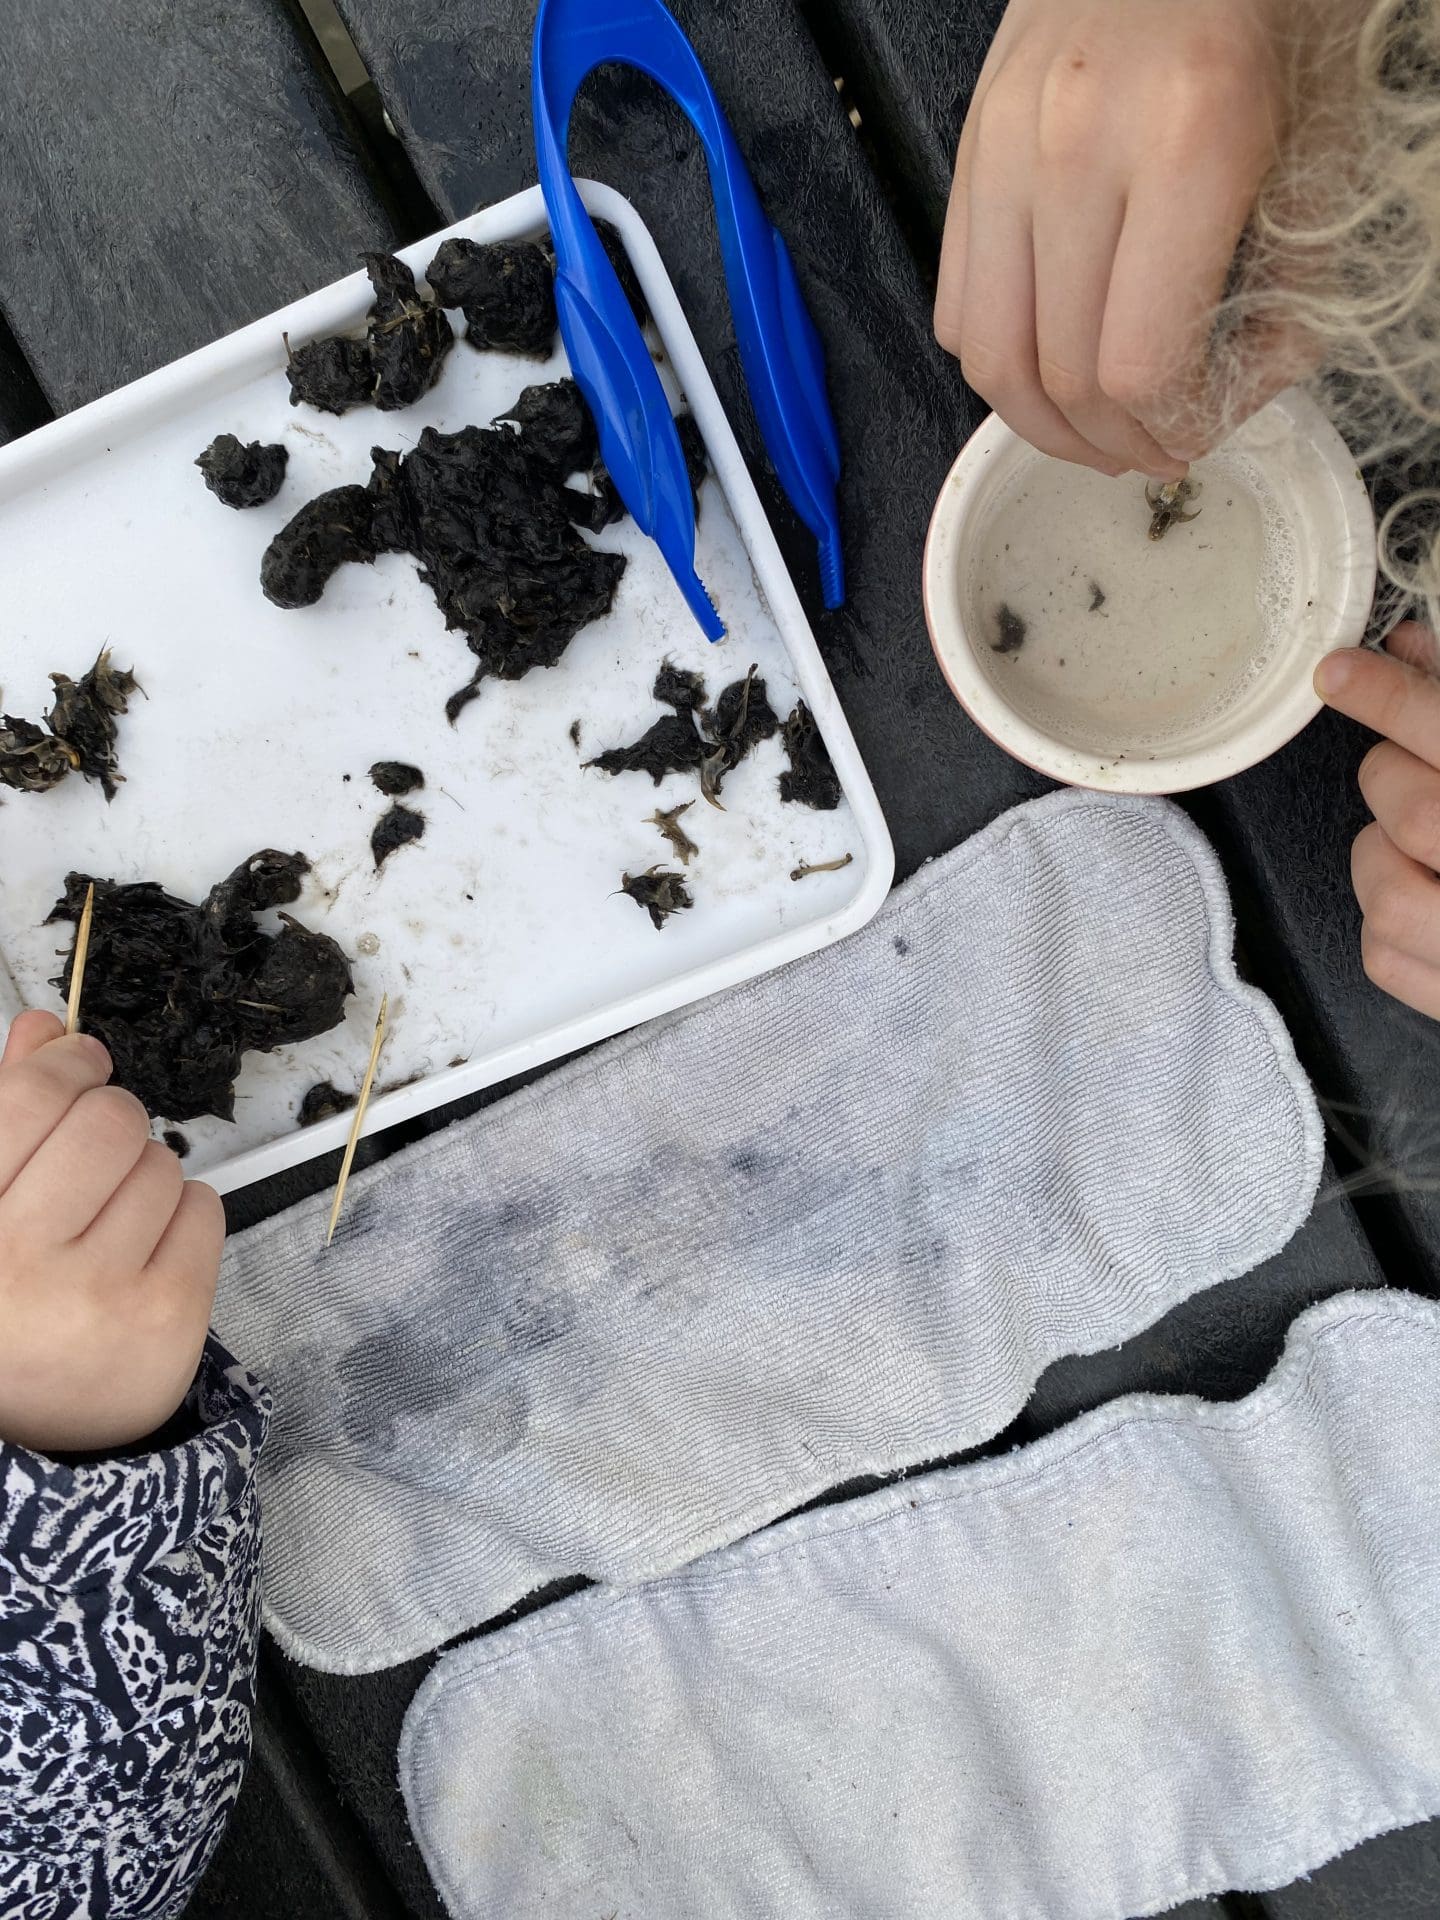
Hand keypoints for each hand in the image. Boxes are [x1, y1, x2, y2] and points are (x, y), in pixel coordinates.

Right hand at [0, 1012, 223, 1452]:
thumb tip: (47, 1028)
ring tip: (103, 1219)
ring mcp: (96, 1299)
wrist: (20, 1426)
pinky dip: (179, 1213)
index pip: (30, 1099)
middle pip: (108, 1122)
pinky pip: (201, 1210)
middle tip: (93, 1147)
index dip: (63, 1061)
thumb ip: (7, 1113)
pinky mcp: (164, 1322)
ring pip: (160, 1164)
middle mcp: (18, 1264)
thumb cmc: (3, 1300)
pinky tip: (140, 1248)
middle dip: (108, 1117)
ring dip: (141, 1173)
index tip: (77, 1057)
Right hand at [935, 0, 1306, 475]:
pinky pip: (956, 305)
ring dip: (1042, 426)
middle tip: (1153, 449)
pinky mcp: (967, 153)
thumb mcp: (1319, 143)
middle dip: (1113, 444)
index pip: (1140, 366)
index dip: (1172, 431)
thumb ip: (1288, 285)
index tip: (1202, 433)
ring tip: (1092, 433)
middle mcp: (1077, 147)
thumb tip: (1241, 390)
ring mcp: (1006, 149)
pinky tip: (1050, 362)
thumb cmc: (1266, 8)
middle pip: (1061, 376)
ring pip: (990, 358)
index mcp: (1185, 142)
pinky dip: (999, 361)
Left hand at [1316, 625, 1439, 1018]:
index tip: (1338, 671)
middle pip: (1415, 811)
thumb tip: (1410, 646)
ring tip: (1416, 838)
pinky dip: (1382, 918)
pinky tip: (1422, 893)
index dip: (1390, 696)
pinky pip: (1384, 956)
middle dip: (1391, 776)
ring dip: (1379, 851)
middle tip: (1408, 768)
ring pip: (1386, 893)